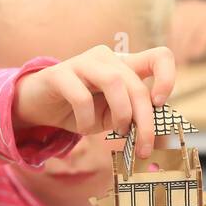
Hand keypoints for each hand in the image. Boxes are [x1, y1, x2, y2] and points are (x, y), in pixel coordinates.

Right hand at [12, 45, 174, 159]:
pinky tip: (84, 129)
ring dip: (120, 114)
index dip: (167, 78)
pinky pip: (80, 96)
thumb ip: (131, 118)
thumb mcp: (112, 116)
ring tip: (116, 132)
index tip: (160, 103)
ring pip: (115, 81)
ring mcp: (83, 62)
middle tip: (143, 148)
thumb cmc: (81, 111)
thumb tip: (152, 134)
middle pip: (137, 84)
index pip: (159, 57)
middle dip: (144, 121)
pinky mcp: (59, 73)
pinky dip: (86, 120)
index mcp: (124, 66)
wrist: (38, 106)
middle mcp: (107, 58)